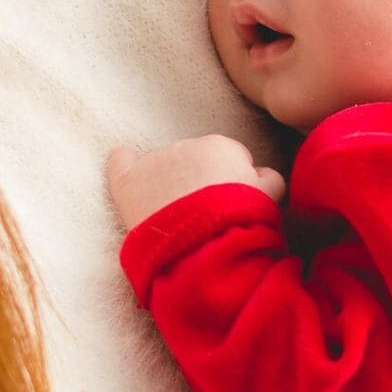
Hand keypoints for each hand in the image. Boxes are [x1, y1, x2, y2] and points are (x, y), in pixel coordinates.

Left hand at [106, 135, 286, 229]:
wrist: (207, 245)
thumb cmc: (243, 222)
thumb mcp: (270, 198)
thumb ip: (267, 178)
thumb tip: (261, 174)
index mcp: (222, 147)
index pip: (228, 157)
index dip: (229, 182)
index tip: (230, 203)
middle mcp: (186, 146)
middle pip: (194, 161)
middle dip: (199, 181)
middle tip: (204, 215)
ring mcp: (155, 162)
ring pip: (164, 167)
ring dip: (170, 184)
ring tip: (176, 217)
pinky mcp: (129, 182)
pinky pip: (121, 161)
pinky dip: (123, 162)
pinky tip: (124, 159)